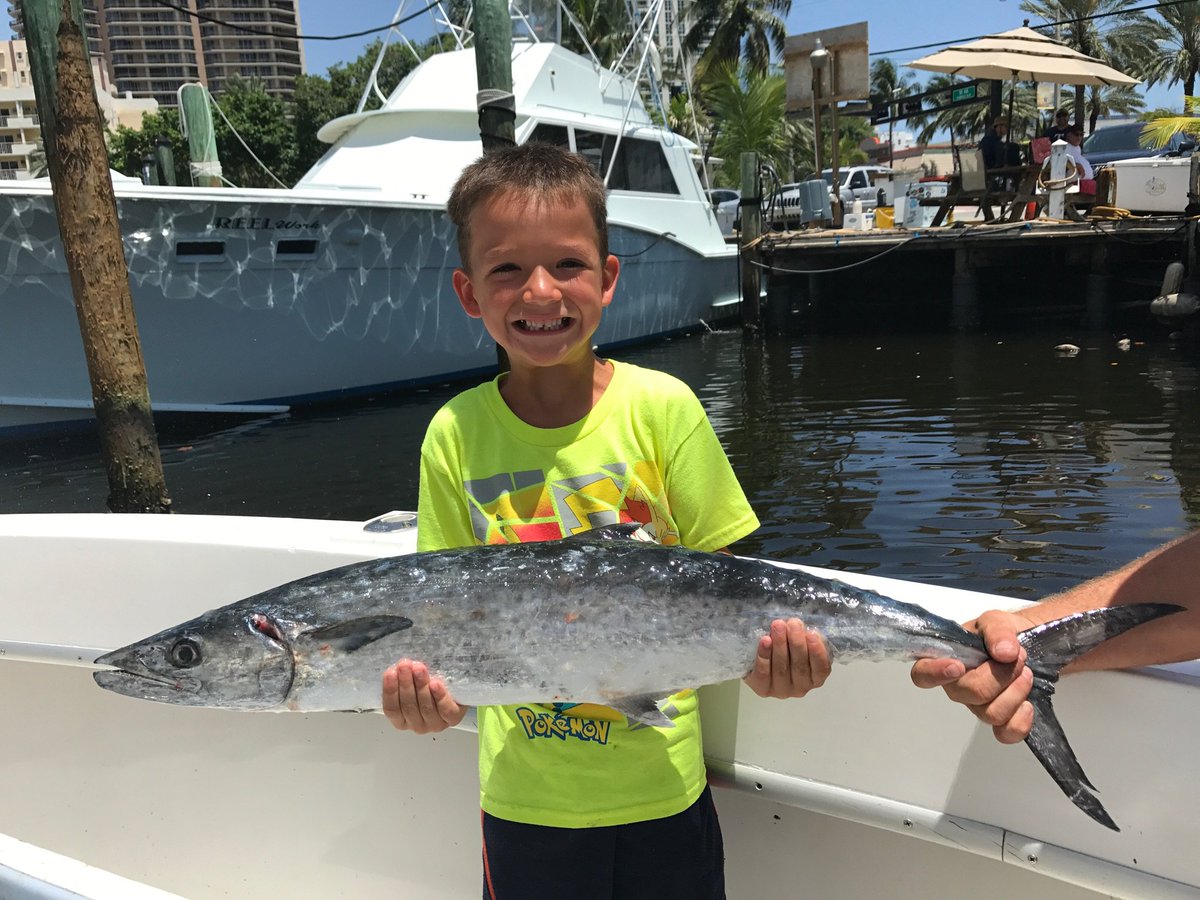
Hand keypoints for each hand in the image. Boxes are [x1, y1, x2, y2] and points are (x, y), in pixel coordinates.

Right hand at [381, 659, 466, 733]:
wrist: (455, 690)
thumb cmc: (428, 685)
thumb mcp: (412, 684)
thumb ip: (403, 679)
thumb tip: (396, 666)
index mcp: (402, 720)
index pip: (391, 709)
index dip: (390, 691)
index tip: (390, 672)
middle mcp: (417, 725)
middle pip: (408, 707)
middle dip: (405, 684)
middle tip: (404, 665)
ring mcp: (435, 724)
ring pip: (426, 707)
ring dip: (421, 686)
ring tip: (419, 668)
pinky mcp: (452, 719)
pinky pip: (445, 710)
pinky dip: (439, 696)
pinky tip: (435, 684)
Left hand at [744, 618, 830, 698]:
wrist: (759, 661)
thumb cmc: (787, 648)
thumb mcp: (800, 642)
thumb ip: (805, 637)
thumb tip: (801, 625)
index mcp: (815, 678)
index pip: (821, 669)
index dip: (817, 652)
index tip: (812, 633)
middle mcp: (801, 688)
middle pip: (800, 667)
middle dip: (797, 642)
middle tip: (793, 623)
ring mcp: (781, 691)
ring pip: (781, 668)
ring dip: (780, 645)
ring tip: (778, 626)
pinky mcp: (763, 689)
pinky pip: (763, 674)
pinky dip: (764, 656)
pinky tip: (765, 640)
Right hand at [909, 610, 1035, 742]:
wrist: (1028, 648)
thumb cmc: (1003, 635)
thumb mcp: (997, 621)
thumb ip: (998, 631)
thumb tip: (1003, 652)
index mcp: (945, 660)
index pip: (923, 674)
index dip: (935, 674)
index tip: (957, 666)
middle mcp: (957, 686)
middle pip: (969, 693)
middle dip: (999, 675)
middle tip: (1017, 657)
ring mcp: (978, 706)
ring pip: (991, 713)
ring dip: (1015, 692)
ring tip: (1026, 672)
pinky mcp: (1000, 721)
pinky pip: (1006, 733)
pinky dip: (1020, 721)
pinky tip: (1028, 705)